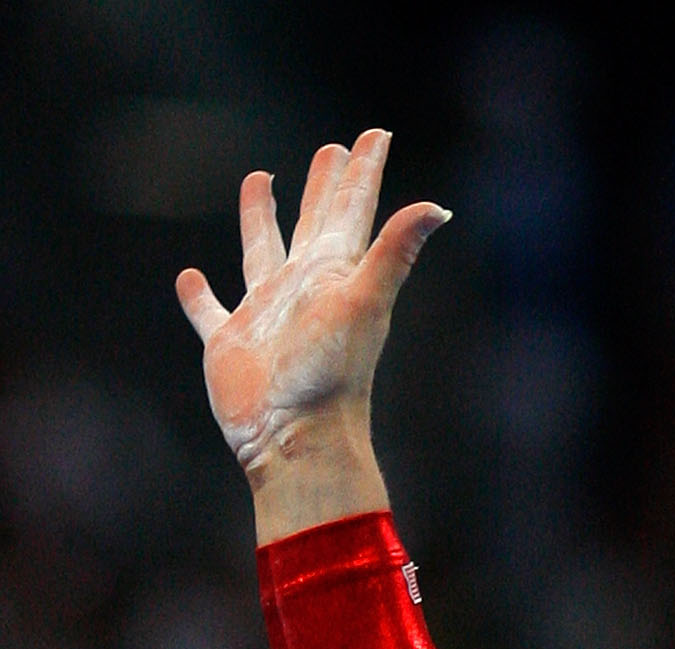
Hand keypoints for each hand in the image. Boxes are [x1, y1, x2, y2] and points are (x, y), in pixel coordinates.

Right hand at [176, 130, 447, 532]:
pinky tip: (189, 277)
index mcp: (335, 276)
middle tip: (330, 150)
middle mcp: (303, 290)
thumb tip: (440, 207)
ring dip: (261, 218)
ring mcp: (266, 316)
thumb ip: (396, 251)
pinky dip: (197, 297)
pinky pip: (208, 312)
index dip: (363, 173)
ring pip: (263, 252)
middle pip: (314, 224)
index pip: (353, 213)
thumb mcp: (365, 302)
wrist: (298, 440)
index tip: (375, 136)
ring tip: (261, 179)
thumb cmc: (332, 376)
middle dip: (324, 187)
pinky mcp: (229, 344)